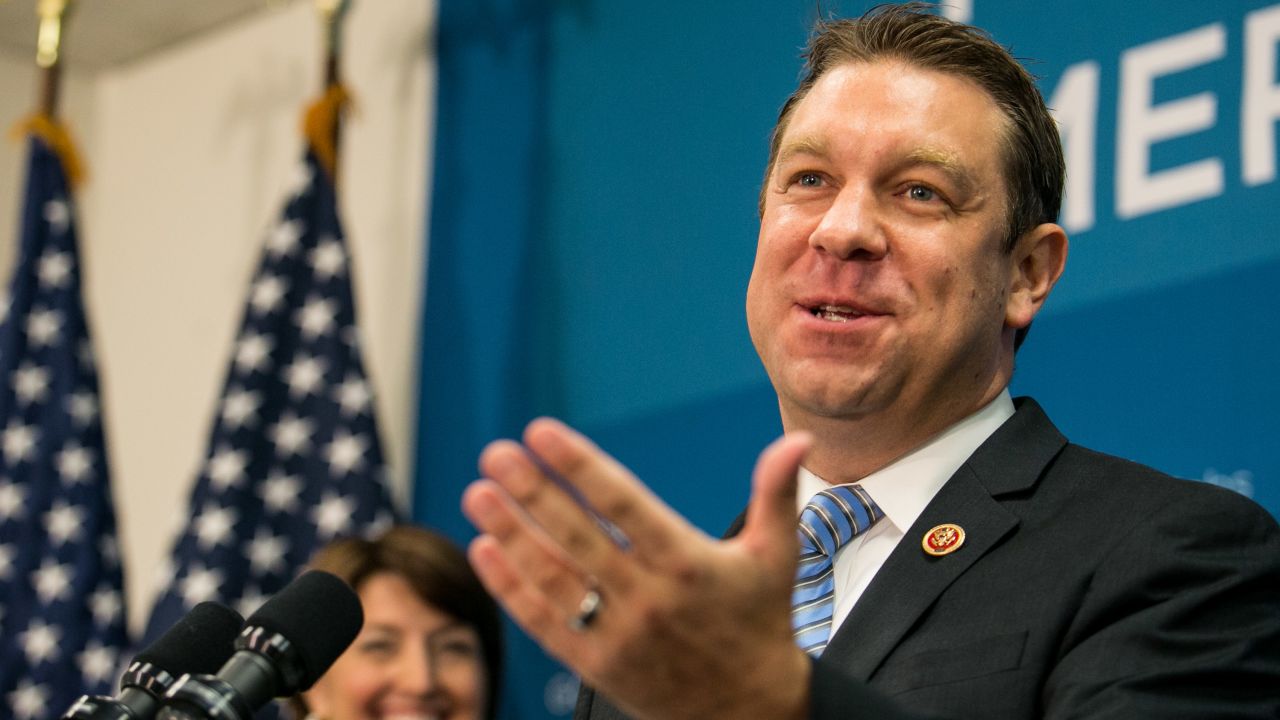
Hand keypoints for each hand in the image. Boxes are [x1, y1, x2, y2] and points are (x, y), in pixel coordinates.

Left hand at [462, 418, 813, 719]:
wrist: (749, 712)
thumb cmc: (760, 624)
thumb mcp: (775, 556)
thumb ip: (776, 493)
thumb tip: (798, 439)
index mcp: (688, 563)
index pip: (623, 504)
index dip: (579, 466)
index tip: (542, 433)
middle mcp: (649, 598)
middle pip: (578, 536)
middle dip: (532, 491)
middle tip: (496, 453)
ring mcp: (619, 635)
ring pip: (553, 577)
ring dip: (511, 533)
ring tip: (479, 493)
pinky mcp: (597, 666)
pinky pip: (545, 623)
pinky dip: (511, 588)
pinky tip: (486, 551)